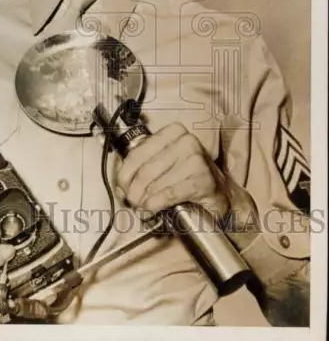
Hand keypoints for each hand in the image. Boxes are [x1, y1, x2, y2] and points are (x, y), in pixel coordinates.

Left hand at [116, 123, 230, 220]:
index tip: (122, 188)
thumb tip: (121, 186)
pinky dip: (157, 204)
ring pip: (155, 183)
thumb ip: (140, 168)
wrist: (219, 191)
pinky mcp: (203, 179)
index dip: (124, 175)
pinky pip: (170, 193)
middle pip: (145, 170)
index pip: (137, 153)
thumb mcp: (162, 164)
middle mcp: (185, 141)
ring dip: (144, 200)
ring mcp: (196, 159)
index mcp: (172, 132)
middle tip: (132, 202)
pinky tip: (152, 209)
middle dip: (134, 191)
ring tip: (143, 207)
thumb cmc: (187, 175)